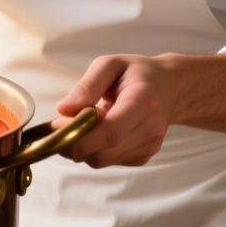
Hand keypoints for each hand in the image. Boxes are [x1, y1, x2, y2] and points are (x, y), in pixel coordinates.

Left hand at [52, 55, 175, 167]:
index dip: (79, 137)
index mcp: (143, 101)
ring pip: (101, 160)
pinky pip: (108, 161)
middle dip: (74, 143)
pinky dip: (96, 149)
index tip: (56, 128)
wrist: (169, 87)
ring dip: (84, 146)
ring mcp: (149, 146)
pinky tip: (102, 130)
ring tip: (89, 122)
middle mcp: (150, 128)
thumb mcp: (110, 65)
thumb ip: (86, 86)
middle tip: (62, 124)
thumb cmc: (136, 73)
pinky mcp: (143, 157)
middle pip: (103, 152)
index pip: (111, 132)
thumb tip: (63, 109)